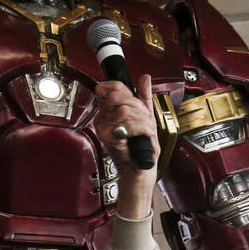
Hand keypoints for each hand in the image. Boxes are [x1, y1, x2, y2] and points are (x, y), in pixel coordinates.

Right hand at [93, 76, 159, 219]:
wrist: (139, 171)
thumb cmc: (140, 149)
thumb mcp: (145, 118)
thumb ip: (143, 96)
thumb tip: (144, 78)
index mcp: (110, 111)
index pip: (113, 87)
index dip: (126, 91)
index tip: (135, 101)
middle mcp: (103, 118)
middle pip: (121, 97)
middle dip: (139, 109)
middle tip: (144, 121)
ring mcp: (104, 128)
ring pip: (125, 110)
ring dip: (143, 121)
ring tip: (145, 131)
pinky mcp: (108, 138)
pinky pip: (127, 124)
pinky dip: (141, 130)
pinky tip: (142, 136)